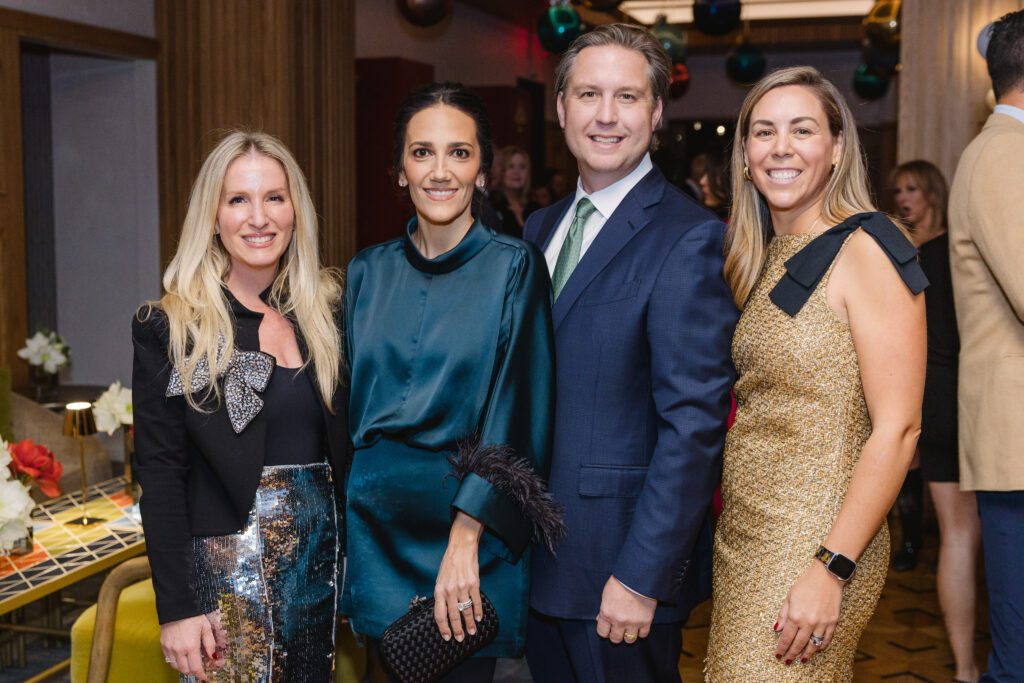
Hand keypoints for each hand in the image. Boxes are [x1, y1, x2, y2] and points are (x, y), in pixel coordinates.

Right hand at [160, 613, 221, 679]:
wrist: (176, 607)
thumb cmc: (193, 617)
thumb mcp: (206, 628)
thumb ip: (210, 644)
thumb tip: (213, 657)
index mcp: (191, 647)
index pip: (195, 668)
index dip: (200, 675)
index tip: (204, 677)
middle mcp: (179, 651)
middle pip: (185, 670)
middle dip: (193, 672)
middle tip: (198, 668)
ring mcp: (169, 649)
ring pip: (176, 667)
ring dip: (183, 668)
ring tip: (190, 662)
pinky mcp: (163, 646)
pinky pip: (169, 660)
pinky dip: (175, 662)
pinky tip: (181, 657)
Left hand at [434, 512, 483, 642]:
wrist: (461, 547)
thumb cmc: (449, 563)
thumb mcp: (440, 579)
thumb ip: (441, 595)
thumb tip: (444, 611)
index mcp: (439, 590)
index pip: (439, 614)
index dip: (443, 628)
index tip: (447, 637)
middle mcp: (450, 591)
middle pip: (453, 616)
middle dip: (457, 630)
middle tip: (460, 638)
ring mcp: (462, 587)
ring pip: (466, 611)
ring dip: (470, 623)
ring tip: (472, 631)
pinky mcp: (474, 583)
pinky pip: (476, 601)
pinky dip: (478, 611)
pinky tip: (479, 618)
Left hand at [596, 576, 655, 643]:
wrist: (637, 577)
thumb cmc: (620, 582)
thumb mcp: (606, 594)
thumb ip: (604, 609)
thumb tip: (600, 618)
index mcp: (607, 613)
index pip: (602, 632)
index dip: (605, 632)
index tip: (608, 629)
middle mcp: (618, 621)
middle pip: (615, 639)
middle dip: (616, 635)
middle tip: (619, 629)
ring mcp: (633, 623)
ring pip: (629, 640)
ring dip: (629, 635)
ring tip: (630, 628)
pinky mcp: (646, 621)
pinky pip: (643, 635)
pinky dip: (641, 632)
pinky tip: (640, 625)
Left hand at [774, 562, 842, 664]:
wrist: (827, 576)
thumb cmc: (806, 584)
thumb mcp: (789, 596)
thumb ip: (783, 614)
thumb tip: (777, 629)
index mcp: (795, 616)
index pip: (786, 637)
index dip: (782, 648)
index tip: (778, 655)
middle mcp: (808, 622)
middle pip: (799, 644)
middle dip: (792, 654)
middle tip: (787, 661)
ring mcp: (822, 624)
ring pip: (813, 645)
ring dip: (807, 654)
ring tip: (802, 660)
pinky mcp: (833, 622)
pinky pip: (826, 639)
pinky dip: (821, 646)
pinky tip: (816, 649)